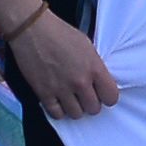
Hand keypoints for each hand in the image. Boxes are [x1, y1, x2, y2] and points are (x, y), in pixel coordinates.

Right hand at [6, 6, 122, 119]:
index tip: (103, 94)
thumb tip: (98, 82)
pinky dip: (59, 111)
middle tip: (85, 96)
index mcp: (94, 68)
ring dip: (75, 108)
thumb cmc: (61, 33)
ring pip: (76, 114)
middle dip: (91, 103)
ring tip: (72, 99)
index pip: (111, 97)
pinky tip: (59, 102)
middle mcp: (80, 82)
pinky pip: (56, 114)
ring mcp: (61, 89)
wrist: (34, 30)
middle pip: (93, 109)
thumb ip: (95, 66)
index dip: (108, 97)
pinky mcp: (44, 93)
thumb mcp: (87, 46)